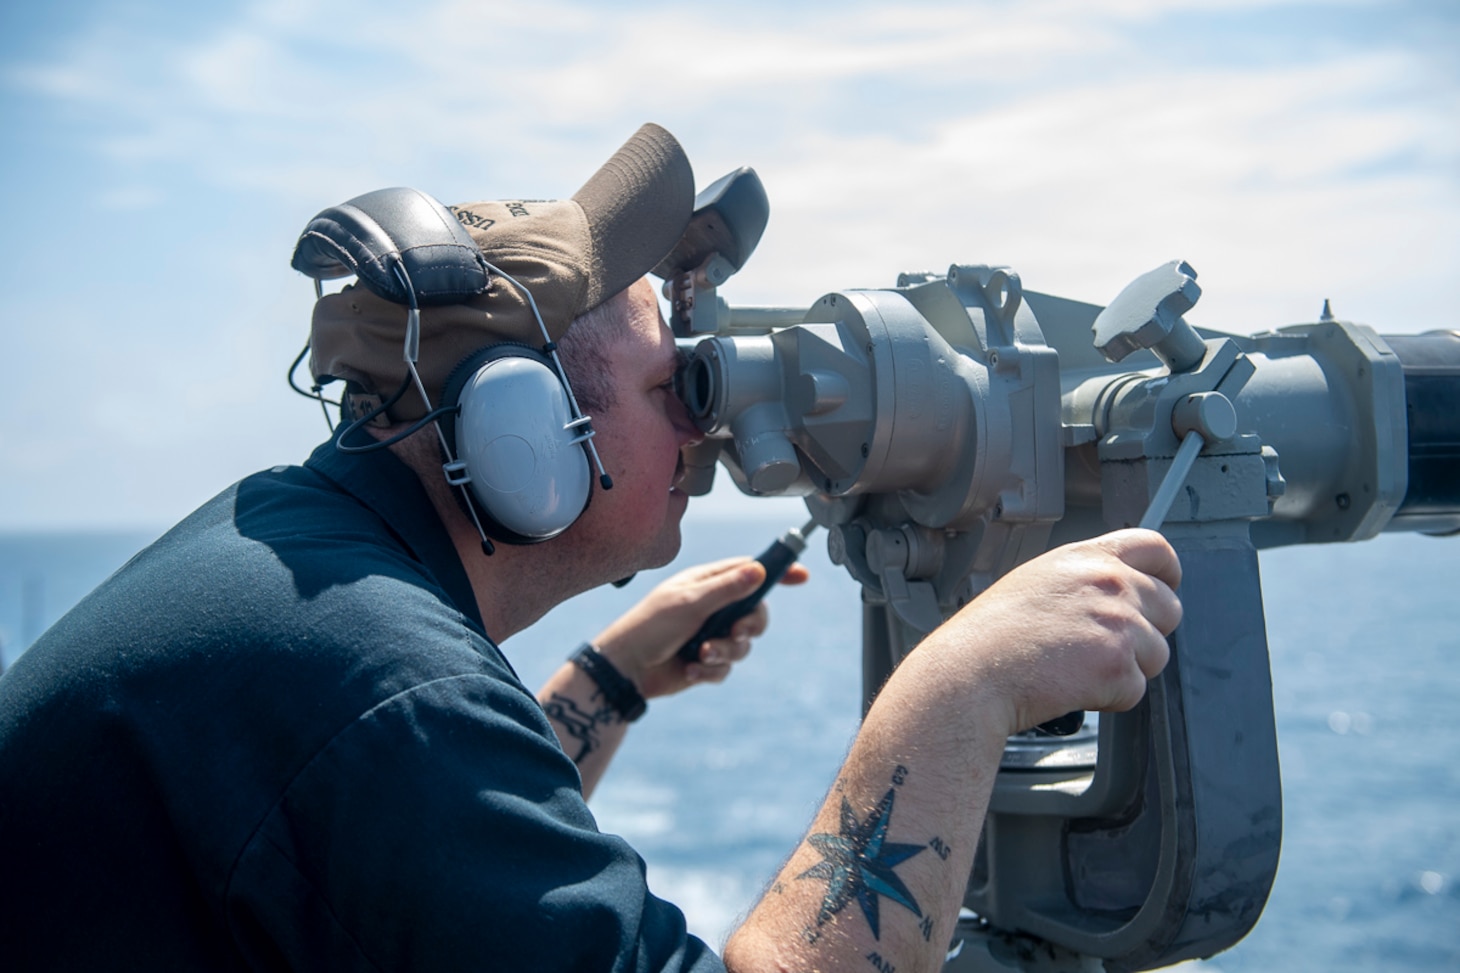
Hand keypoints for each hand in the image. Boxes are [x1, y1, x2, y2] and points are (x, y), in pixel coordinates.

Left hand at [593, 557, 810, 698]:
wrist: (626, 669)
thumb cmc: (651, 626)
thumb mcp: (690, 602)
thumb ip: (726, 589)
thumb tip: (759, 570)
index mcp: (707, 583)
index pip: (749, 572)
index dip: (776, 572)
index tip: (801, 576)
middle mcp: (712, 607)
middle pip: (755, 612)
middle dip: (750, 625)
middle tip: (737, 630)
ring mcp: (710, 634)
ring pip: (743, 644)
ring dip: (725, 651)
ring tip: (702, 654)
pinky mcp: (705, 662)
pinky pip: (726, 668)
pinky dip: (711, 670)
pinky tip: (690, 670)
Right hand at [920, 528, 1181, 735]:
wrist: (970, 673)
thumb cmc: (990, 635)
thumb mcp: (1036, 582)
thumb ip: (1084, 580)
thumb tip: (1117, 596)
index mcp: (1086, 558)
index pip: (1155, 548)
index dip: (1166, 572)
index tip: (1162, 588)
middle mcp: (1109, 582)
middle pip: (1168, 607)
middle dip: (1145, 633)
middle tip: (1099, 647)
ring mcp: (1118, 622)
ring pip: (1157, 654)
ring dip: (1125, 668)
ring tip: (1074, 669)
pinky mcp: (1118, 665)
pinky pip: (1136, 689)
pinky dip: (1110, 698)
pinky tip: (1070, 687)